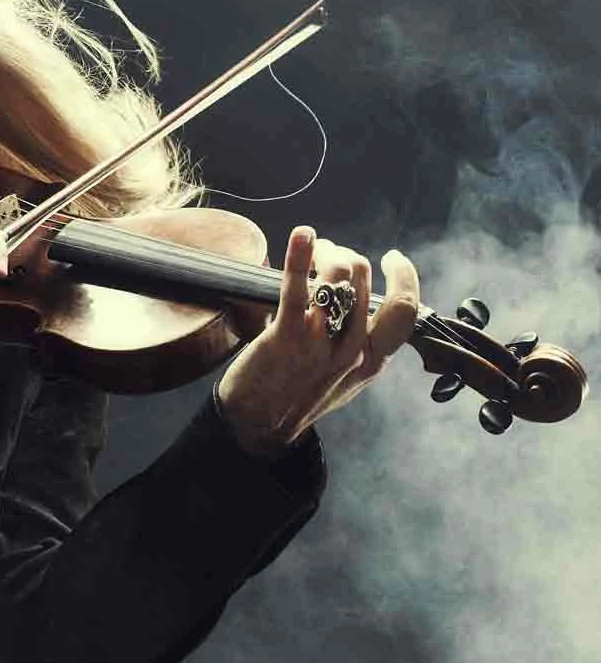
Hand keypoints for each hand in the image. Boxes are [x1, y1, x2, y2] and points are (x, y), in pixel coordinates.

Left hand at [216, 226, 421, 456]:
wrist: (257, 427)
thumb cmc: (296, 397)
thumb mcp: (345, 378)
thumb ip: (359, 345)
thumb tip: (358, 302)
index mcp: (372, 361)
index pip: (405, 311)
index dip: (404, 278)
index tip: (392, 258)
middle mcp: (353, 351)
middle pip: (363, 282)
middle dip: (345, 256)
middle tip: (326, 253)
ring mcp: (321, 343)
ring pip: (338, 277)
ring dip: (324, 253)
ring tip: (310, 251)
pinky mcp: (287, 336)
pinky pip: (298, 289)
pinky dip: (299, 256)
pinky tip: (302, 235)